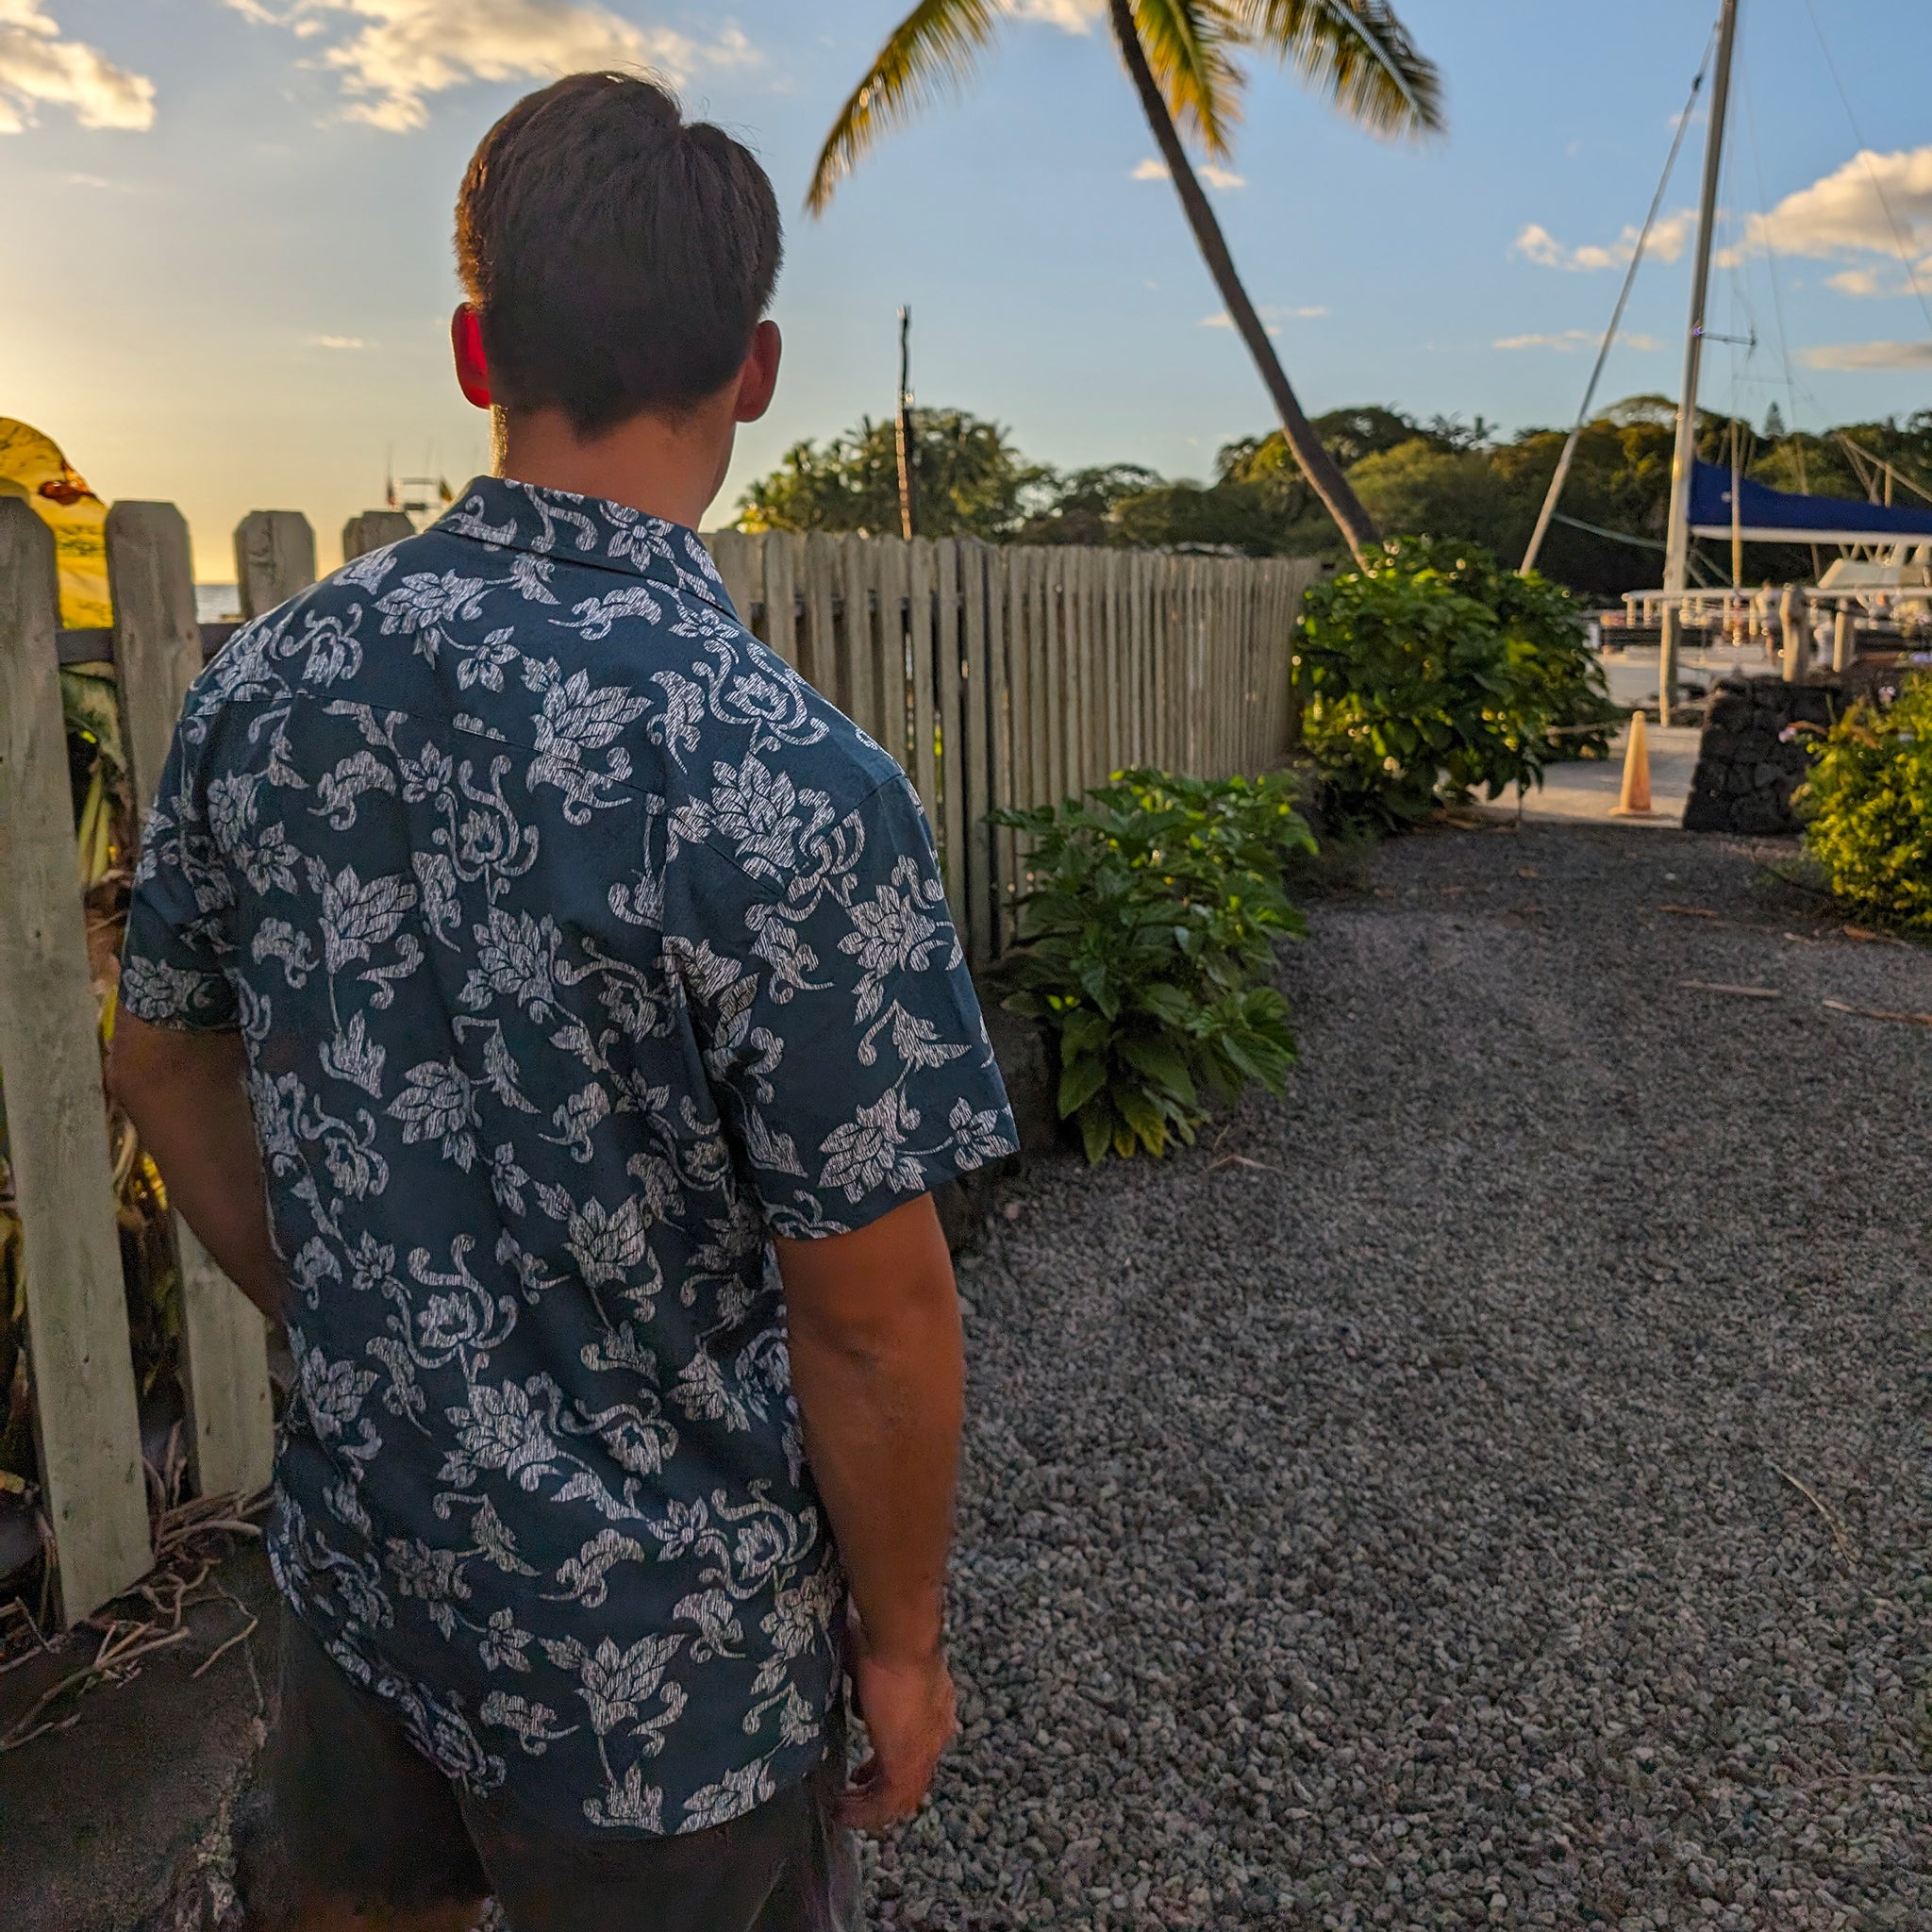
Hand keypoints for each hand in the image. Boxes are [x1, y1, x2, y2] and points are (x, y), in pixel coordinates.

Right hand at [837, 1620, 955, 1830]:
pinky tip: (841, 1811)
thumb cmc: (888, 1640)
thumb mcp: (878, 1667)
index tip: (866, 1767)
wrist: (902, 1641)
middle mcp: (935, 1735)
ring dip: (870, 1807)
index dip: (891, 1760)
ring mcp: (923, 1753)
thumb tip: (853, 1695)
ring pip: (899, 1797)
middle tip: (854, 1792)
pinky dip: (862, 1813)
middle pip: (912, 1777)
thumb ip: (869, 1685)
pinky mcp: (904, 1766)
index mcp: (935, 1710)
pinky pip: (884, 1804)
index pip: (917, 1746)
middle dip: (881, 1789)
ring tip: (842, 1809)